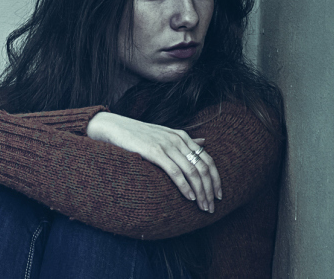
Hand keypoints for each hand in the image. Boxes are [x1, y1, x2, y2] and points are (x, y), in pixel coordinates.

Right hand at [87, 112, 221, 212]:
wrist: (115, 127)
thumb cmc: (138, 134)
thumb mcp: (165, 134)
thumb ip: (184, 140)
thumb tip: (204, 143)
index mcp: (182, 136)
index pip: (208, 159)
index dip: (216, 179)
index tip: (218, 195)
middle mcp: (178, 140)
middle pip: (203, 168)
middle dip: (210, 189)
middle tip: (212, 206)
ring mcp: (167, 146)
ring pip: (192, 172)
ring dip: (200, 192)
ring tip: (203, 206)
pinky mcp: (155, 152)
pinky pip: (175, 172)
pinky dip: (185, 186)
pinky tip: (190, 197)